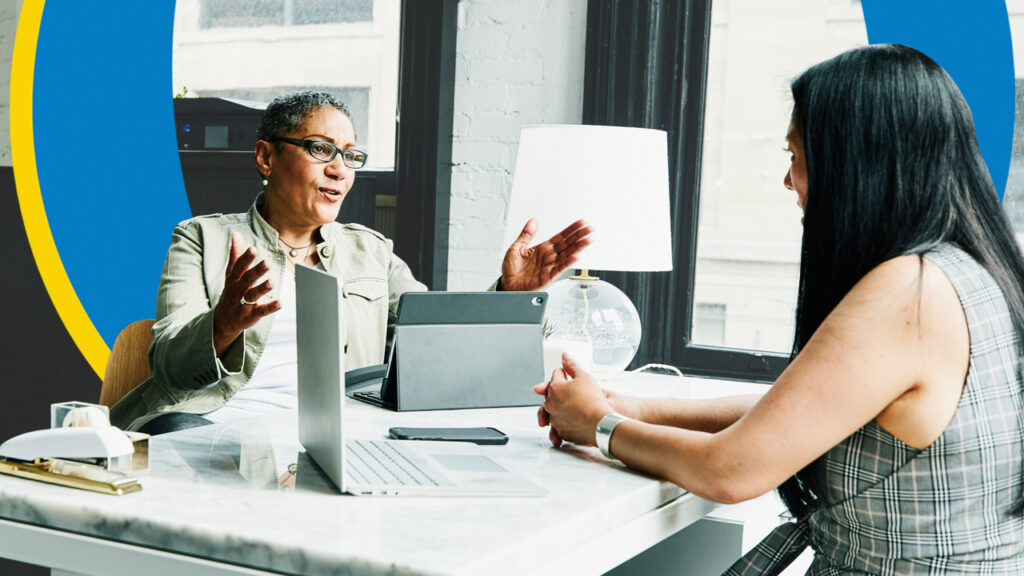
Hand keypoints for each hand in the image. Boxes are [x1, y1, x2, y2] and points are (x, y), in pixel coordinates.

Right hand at [213, 233, 280, 354]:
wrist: (223, 320)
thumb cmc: (231, 291)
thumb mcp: (231, 273)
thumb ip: (236, 254)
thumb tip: (236, 234)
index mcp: (234, 278)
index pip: (239, 267)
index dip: (246, 258)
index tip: (253, 249)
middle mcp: (237, 290)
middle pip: (247, 279)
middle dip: (256, 271)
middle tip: (267, 263)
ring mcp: (243, 303)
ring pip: (252, 295)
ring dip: (262, 288)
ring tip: (272, 282)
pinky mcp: (250, 315)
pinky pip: (261, 311)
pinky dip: (270, 308)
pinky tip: (280, 303)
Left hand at [500, 218, 592, 290]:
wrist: (507, 285)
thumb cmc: (512, 269)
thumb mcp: (517, 247)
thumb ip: (526, 234)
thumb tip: (533, 221)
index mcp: (543, 248)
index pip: (561, 237)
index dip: (571, 230)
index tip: (582, 223)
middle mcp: (549, 257)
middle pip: (568, 244)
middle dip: (580, 236)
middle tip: (591, 228)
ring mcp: (550, 266)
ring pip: (567, 255)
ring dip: (578, 248)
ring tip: (588, 240)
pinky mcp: (548, 277)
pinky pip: (560, 268)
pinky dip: (568, 263)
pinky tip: (576, 256)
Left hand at [533, 353, 612, 446]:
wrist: (601, 424)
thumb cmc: (593, 400)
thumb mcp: (584, 376)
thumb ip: (572, 365)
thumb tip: (564, 356)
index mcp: (554, 388)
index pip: (556, 374)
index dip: (565, 373)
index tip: (570, 375)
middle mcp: (550, 404)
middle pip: (551, 392)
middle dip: (559, 390)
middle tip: (570, 390)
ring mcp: (554, 419)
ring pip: (552, 410)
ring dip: (559, 407)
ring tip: (569, 407)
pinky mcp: (561, 432)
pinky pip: (558, 425)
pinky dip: (563, 422)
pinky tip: (572, 420)